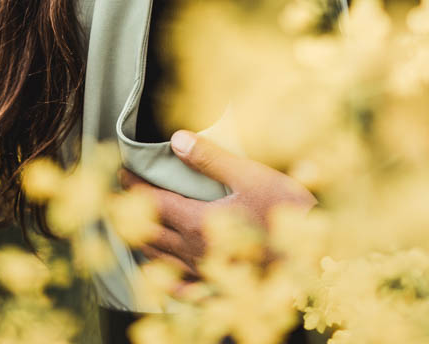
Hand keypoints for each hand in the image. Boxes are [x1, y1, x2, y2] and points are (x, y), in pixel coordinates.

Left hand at [119, 129, 314, 278]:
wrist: (315, 258)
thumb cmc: (286, 212)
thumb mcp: (252, 175)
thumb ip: (211, 158)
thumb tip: (176, 139)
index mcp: (199, 222)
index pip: (153, 203)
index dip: (133, 187)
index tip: (120, 172)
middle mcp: (195, 251)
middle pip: (149, 234)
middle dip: (128, 214)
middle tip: (114, 199)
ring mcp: (206, 273)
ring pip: (161, 261)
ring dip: (141, 242)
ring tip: (131, 229)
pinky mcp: (220, 287)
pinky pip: (183, 288)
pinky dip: (166, 279)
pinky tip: (163, 276)